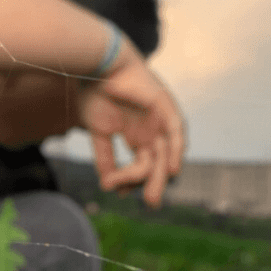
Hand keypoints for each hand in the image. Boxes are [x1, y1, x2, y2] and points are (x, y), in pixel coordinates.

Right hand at [77, 45, 184, 207]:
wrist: (98, 66)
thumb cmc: (94, 93)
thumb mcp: (98, 131)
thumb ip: (104, 157)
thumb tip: (107, 183)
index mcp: (133, 132)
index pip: (138, 162)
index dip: (130, 178)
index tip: (120, 193)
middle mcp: (148, 129)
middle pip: (156, 161)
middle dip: (153, 183)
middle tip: (151, 204)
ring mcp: (158, 119)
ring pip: (165, 153)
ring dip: (162, 175)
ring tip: (154, 196)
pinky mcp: (166, 108)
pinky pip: (176, 133)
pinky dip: (175, 151)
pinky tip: (171, 169)